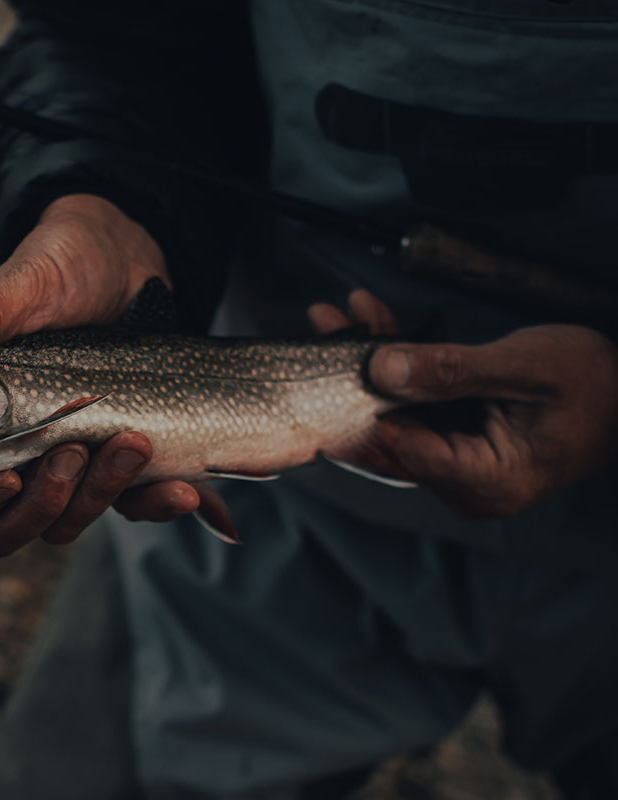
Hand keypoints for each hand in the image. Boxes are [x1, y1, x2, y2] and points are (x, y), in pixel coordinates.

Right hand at [0, 194, 201, 555]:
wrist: (129, 260)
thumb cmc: (60, 270)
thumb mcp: (22, 291)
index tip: (7, 476)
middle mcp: (9, 453)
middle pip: (5, 528)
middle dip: (42, 504)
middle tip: (72, 451)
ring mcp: (65, 464)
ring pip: (65, 523)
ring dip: (98, 496)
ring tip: (132, 441)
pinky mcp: (117, 465)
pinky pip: (132, 508)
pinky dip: (157, 506)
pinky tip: (185, 491)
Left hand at [310, 290, 617, 518]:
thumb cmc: (594, 384)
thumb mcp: (524, 367)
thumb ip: (453, 370)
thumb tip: (383, 368)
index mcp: (486, 482)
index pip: (402, 450)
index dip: (360, 405)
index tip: (334, 357)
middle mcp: (463, 484)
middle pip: (389, 431)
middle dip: (355, 374)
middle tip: (326, 325)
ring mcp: (456, 465)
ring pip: (394, 414)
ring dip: (370, 362)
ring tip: (340, 316)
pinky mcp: (453, 442)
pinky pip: (412, 405)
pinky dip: (394, 365)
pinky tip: (373, 323)